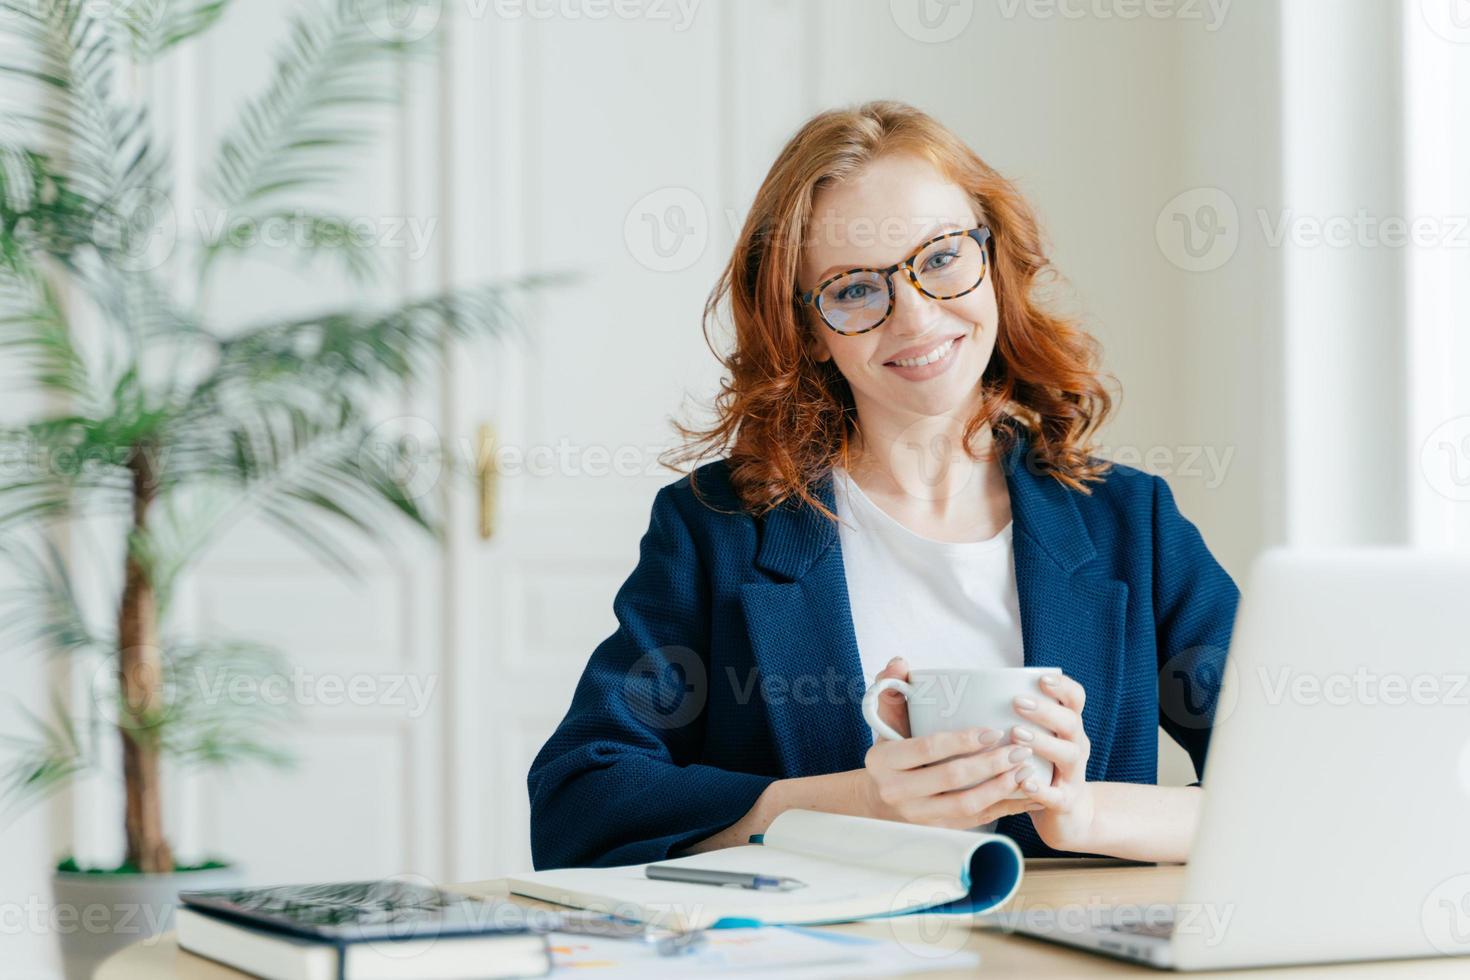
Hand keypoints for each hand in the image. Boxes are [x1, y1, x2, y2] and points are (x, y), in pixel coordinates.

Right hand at [860, 657, 1042, 829]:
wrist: (877, 801)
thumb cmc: (890, 753)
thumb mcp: (885, 721)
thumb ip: (890, 689)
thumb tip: (900, 662)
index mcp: (884, 762)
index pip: (927, 749)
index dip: (962, 741)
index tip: (993, 731)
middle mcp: (897, 792)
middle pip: (950, 779)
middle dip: (990, 764)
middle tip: (1020, 749)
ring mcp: (917, 816)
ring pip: (965, 805)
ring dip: (1000, 788)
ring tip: (1026, 771)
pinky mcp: (937, 830)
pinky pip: (976, 821)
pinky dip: (1003, 808)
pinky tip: (1025, 794)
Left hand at [1012, 672, 1096, 850]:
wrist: (1069, 816)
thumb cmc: (1041, 769)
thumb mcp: (1037, 741)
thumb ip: (1017, 719)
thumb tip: (972, 694)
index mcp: (1068, 729)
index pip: (1076, 699)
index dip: (1062, 687)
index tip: (1041, 679)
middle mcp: (1076, 747)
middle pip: (1071, 723)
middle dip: (1045, 711)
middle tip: (1018, 703)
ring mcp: (1074, 775)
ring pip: (1068, 755)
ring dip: (1043, 743)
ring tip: (1017, 735)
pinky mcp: (1066, 803)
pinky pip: (1057, 796)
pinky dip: (1042, 790)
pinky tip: (1025, 782)